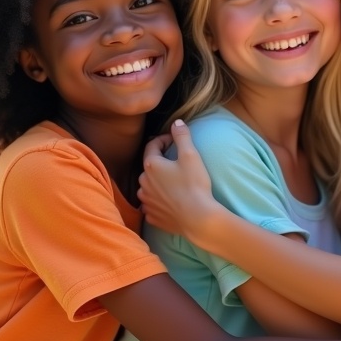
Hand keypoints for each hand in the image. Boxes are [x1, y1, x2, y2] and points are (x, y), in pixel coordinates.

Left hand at [138, 120, 222, 240]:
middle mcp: (143, 183)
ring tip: (172, 182)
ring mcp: (146, 201)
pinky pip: (151, 204)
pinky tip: (169, 201)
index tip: (173, 139)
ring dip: (157, 182)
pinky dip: (158, 201)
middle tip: (175, 162)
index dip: (162, 140)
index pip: (152, 146)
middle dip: (160, 162)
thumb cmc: (194, 185)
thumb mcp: (191, 156)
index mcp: (151, 166)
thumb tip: (176, 122)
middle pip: (149, 167)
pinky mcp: (151, 216)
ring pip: (148, 187)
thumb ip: (182, 136)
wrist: (197, 218)